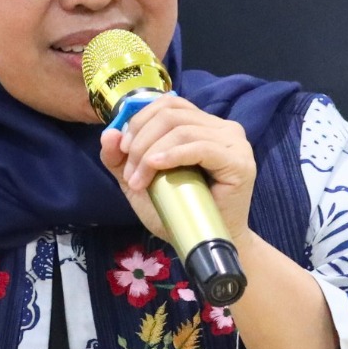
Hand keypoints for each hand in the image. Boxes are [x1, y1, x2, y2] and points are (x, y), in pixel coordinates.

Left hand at [98, 95, 256, 246]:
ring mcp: (234, 143)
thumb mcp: (140, 182)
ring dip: (151, 153)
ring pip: (182, 130)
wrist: (204, 244)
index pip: (168, 104)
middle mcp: (223, 127)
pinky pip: (201, 147)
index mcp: (203, 125)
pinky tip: (156, 165)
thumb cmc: (178, 213)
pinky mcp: (238, 162)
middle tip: (130, 173)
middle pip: (171, 115)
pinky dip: (173, 154)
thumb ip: (121, 159)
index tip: (123, 150)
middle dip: (141, 141)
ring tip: (139, 181)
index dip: (140, 120)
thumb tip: (109, 133)